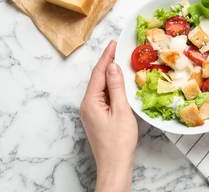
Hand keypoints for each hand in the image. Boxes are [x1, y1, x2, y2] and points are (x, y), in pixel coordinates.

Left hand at [80, 40, 137, 191]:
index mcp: (90, 102)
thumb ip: (116, 87)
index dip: (106, 56)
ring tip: (119, 61)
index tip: (112, 43)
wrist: (115, 164)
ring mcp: (91, 111)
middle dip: (107, 62)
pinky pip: (103, 96)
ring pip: (100, 87)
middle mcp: (87, 105)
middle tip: (116, 48)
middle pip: (97, 78)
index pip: (99, 73)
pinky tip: (118, 83)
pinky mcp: (97, 117)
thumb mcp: (120, 111)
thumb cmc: (119, 142)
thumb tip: (112, 67)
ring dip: (109, 74)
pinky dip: (111, 87)